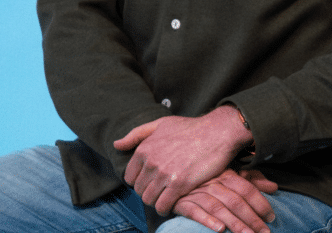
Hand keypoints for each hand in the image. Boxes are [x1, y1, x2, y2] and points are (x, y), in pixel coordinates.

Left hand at [113, 108, 252, 214]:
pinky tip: (173, 201)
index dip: (140, 180)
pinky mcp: (179, 184)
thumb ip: (136, 135)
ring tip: (167, 195)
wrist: (216, 132)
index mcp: (144, 148)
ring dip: (156, 201)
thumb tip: (116, 145)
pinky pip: (162, 206)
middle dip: (148, 191)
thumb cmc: (189, 128)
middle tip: (161, 189)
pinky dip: (165, 208)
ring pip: (149, 200)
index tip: (151, 180)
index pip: (130, 177)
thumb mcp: (160, 124)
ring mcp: (164, 174)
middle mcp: (151, 161)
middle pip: (139, 190)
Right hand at [173, 169, 277, 232]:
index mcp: (225, 173)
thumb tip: (274, 186)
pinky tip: (219, 229)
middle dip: (251, 218)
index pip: (246, 187)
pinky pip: (194, 211)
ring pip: (218, 207)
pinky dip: (207, 220)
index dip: (260, 202)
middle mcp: (212, 182)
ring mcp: (196, 191)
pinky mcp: (181, 201)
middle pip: (235, 200)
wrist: (174, 174)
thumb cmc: (206, 177)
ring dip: (234, 223)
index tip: (271, 217)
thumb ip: (251, 180)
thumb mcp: (230, 174)